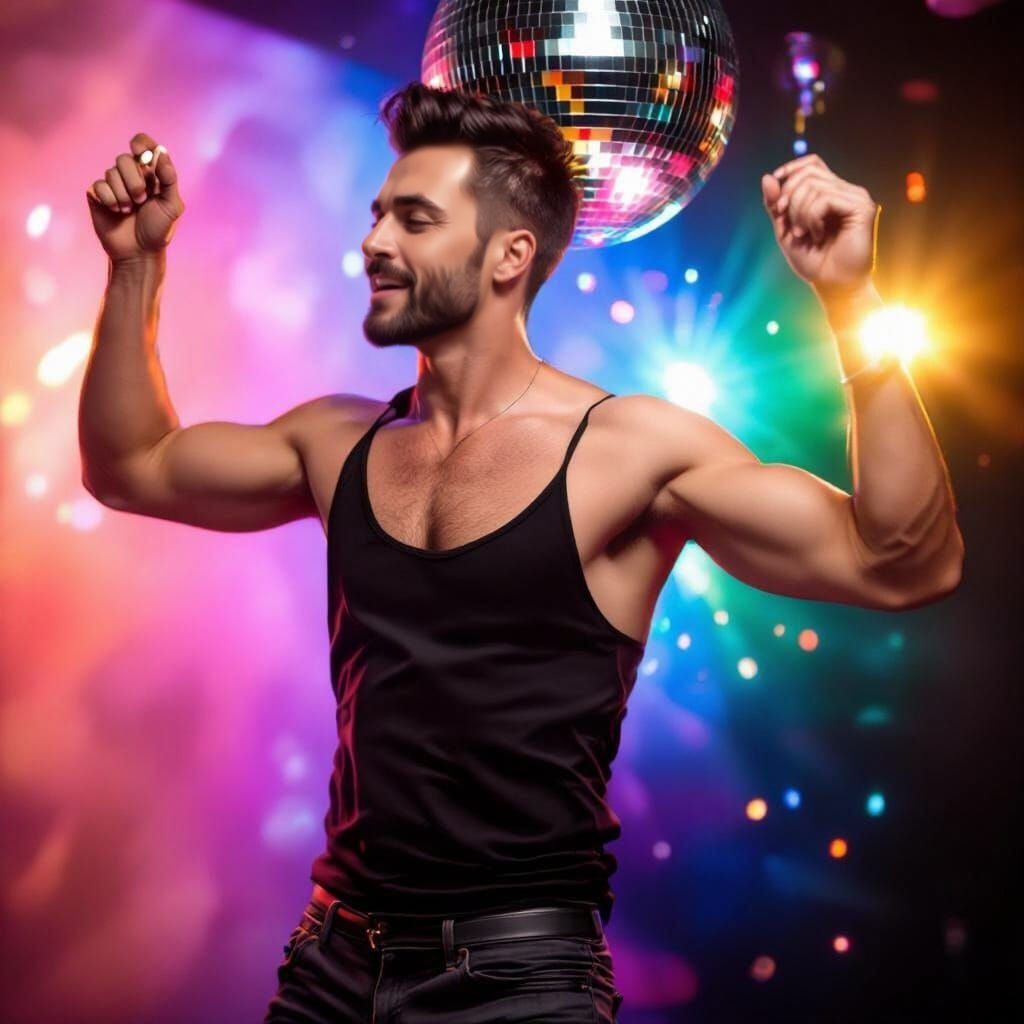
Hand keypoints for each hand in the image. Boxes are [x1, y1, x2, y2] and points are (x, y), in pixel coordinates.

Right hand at [86, 133, 185, 263]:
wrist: (139, 252)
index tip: (141, 154)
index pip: (143, 145)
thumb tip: (162, 153)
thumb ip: (169, 179)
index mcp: (150, 174)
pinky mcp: (98, 194)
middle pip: (125, 159)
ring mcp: (113, 184)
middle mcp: (131, 175)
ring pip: (111, 172)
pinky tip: (116, 212)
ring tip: (129, 211)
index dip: (141, 144)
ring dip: (124, 195)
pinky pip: (100, 185)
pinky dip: (110, 200)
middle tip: (141, 200)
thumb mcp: (172, 206)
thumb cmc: (158, 230)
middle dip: (135, 181)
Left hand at [761, 154, 879, 301]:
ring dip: (798, 212)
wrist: (833, 286)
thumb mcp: (786, 230)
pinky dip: (811, 217)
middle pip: (808, 173)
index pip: (811, 163)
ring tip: (804, 234)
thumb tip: (767, 176)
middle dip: (788, 197)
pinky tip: (817, 234)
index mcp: (830, 193)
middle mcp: (845, 191)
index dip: (791, 170)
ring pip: (813, 185)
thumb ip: (776, 205)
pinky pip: (825, 198)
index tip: (777, 196)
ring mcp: (855, 197)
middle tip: (786, 222)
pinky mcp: (862, 207)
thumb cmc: (813, 261)